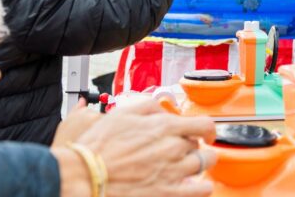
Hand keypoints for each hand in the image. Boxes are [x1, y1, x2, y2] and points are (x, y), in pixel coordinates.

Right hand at [61, 98, 216, 196]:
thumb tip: (164, 108)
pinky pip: (201, 190)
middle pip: (199, 145)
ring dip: (197, 165)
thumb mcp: (122, 114)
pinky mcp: (170, 194)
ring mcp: (173, 173)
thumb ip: (148, 107)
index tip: (206, 134)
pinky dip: (201, 187)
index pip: (204, 124)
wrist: (86, 176)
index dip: (208, 129)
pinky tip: (191, 185)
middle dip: (191, 147)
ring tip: (185, 167)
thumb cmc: (99, 147)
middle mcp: (173, 149)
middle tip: (178, 151)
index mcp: (164, 127)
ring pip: (203, 166)